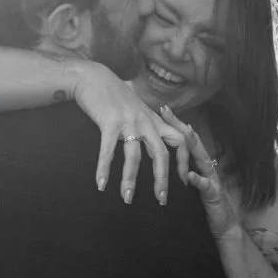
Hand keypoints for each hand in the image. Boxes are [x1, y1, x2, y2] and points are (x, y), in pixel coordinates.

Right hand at [73, 63, 189, 204]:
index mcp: (154, 120)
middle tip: (161, 200)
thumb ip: (146, 124)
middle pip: (162, 155)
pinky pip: (108, 151)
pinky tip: (101, 185)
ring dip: (130, 180)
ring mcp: (128, 122)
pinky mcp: (109, 122)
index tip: (182, 180)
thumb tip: (152, 141)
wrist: (93, 77)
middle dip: (162, 180)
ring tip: (127, 199)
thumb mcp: (137, 108)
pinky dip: (104, 169)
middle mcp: (145, 122)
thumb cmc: (113, 95)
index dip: (183, 162)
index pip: (180, 141)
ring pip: (134, 157)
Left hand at [159, 105, 238, 237]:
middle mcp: (205, 166)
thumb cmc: (200, 205)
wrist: (222, 225)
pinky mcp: (214, 195)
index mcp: (197, 163)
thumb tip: (156, 161)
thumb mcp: (185, 186)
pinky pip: (207, 186)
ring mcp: (212, 179)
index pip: (184, 140)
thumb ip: (177, 172)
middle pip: (192, 142)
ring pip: (202, 158)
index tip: (161, 109)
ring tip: (185, 132)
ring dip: (193, 145)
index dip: (174, 124)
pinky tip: (192, 175)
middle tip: (166, 111)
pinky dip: (199, 180)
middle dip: (180, 126)